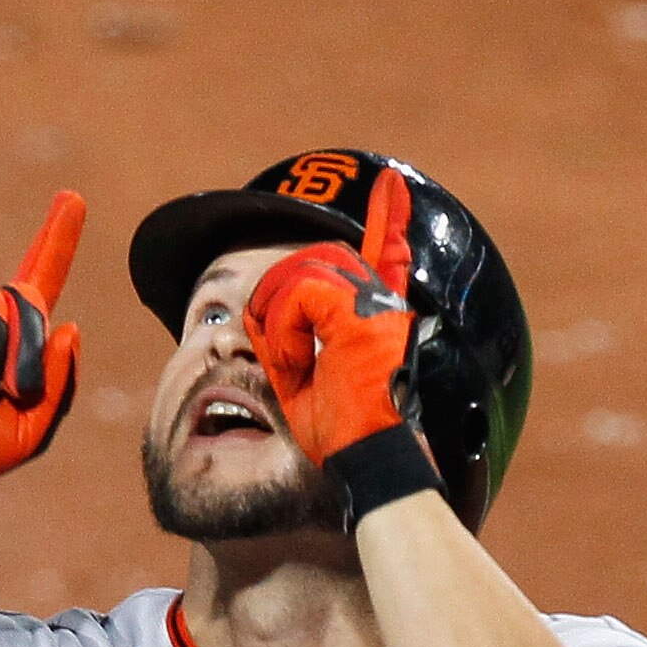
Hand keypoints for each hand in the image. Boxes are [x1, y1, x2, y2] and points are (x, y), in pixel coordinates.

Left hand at [242, 168, 416, 465]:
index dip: (389, 221)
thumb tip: (255, 318)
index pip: (386, 256)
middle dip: (281, 300)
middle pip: (317, 262)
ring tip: (294, 366)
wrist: (371, 461)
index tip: (392, 185)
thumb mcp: (304, 385)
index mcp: (380, 317)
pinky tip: (296, 364)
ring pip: (302, 273)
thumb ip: (286, 345)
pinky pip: (298, 295)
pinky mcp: (360, 313)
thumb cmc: (342, 438)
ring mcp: (376, 305)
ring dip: (280, 320)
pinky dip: (284, 331)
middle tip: (286, 357)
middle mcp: (384, 303)